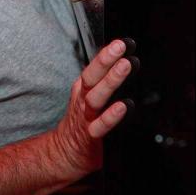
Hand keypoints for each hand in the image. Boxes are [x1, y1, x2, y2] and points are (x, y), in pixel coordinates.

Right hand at [50, 38, 138, 179]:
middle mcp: (83, 99)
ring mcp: (85, 117)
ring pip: (96, 97)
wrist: (66, 152)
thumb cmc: (84, 121)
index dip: (106, 53)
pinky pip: (100, 126)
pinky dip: (110, 116)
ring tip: (125, 66)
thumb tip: (129, 61)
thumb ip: (107, 81)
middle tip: (120, 46)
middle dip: (105, 59)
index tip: (122, 42)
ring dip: (110, 81)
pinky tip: (123, 106)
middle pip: (91, 76)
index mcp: (84, 88)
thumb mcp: (92, 96)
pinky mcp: (90, 136)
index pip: (94, 67)